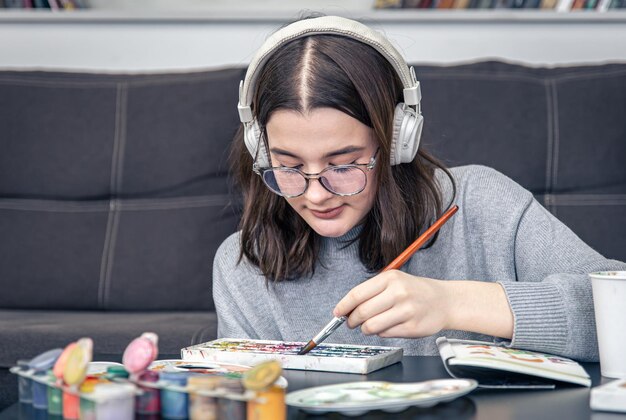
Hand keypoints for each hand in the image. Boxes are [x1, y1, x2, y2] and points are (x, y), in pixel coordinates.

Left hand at [333, 272, 513, 339]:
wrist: (444, 301)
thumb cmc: (414, 291)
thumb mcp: (394, 282)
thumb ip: (371, 293)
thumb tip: (345, 309)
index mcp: (390, 278)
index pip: (357, 294)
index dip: (343, 306)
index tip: (337, 313)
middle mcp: (398, 293)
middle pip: (362, 312)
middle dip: (352, 321)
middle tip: (351, 323)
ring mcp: (406, 311)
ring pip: (372, 326)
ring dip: (366, 329)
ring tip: (370, 325)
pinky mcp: (412, 327)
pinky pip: (385, 334)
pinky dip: (381, 333)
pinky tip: (388, 326)